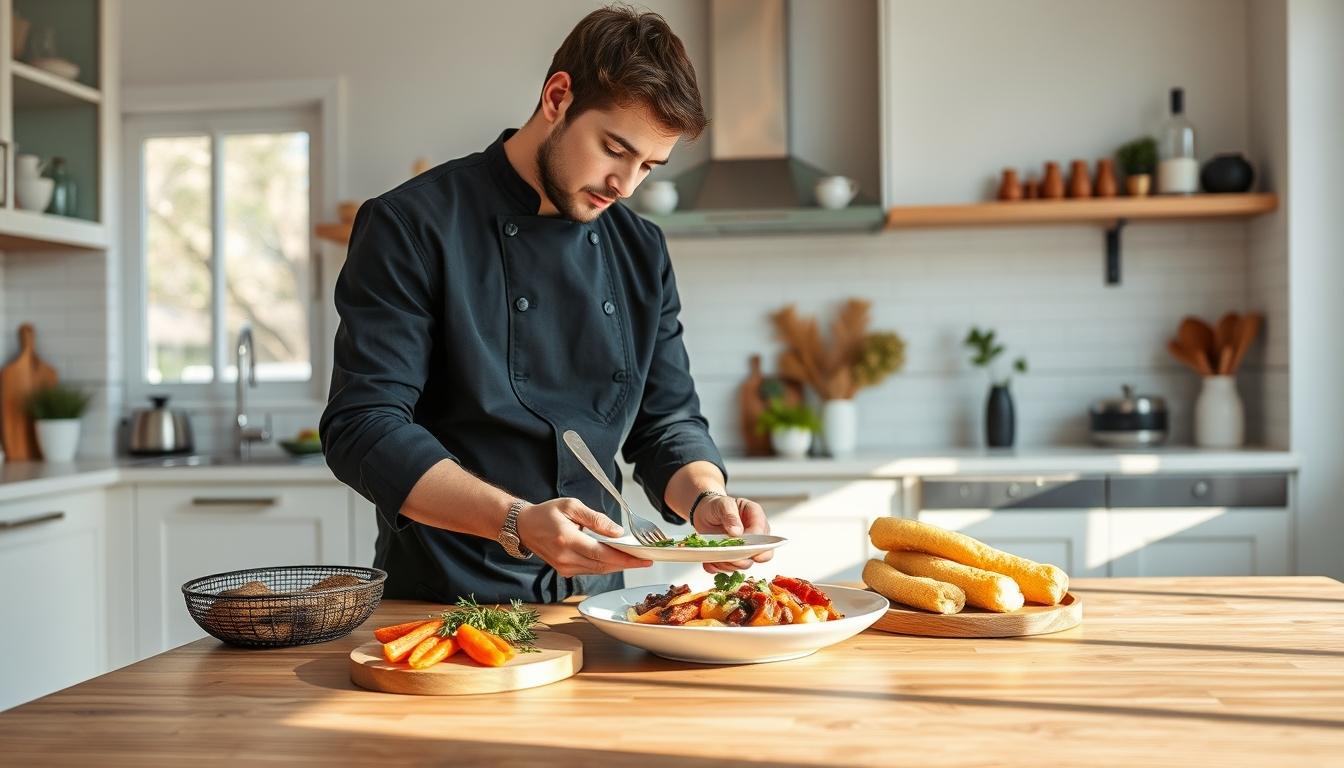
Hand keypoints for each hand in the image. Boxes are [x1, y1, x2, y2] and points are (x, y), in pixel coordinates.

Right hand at [516, 498, 652, 577]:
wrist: (523, 526)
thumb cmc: (547, 513)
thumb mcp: (571, 506)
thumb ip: (596, 519)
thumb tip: (617, 532)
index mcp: (567, 539)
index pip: (603, 554)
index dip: (625, 559)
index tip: (644, 560)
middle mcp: (565, 557)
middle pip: (603, 566)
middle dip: (627, 564)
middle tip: (646, 560)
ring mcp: (564, 567)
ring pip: (598, 570)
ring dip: (617, 565)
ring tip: (635, 558)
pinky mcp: (564, 571)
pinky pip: (590, 570)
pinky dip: (605, 565)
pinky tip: (616, 558)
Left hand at [692, 494, 770, 573]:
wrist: (705, 512)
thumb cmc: (718, 505)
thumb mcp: (723, 505)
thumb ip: (730, 516)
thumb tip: (737, 532)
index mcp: (756, 518)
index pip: (763, 535)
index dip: (758, 546)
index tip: (747, 549)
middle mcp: (754, 536)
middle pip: (759, 554)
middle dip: (744, 560)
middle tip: (730, 557)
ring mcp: (744, 548)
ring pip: (743, 564)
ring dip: (729, 565)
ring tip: (715, 557)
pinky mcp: (732, 557)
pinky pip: (728, 568)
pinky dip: (718, 568)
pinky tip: (710, 563)